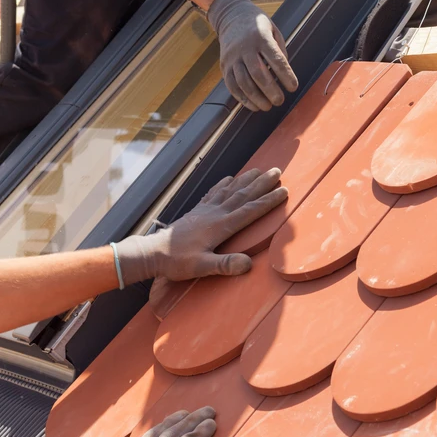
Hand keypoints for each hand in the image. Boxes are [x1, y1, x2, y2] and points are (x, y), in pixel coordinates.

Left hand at [115, 168, 287, 285]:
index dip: (268, 200)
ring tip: (259, 170)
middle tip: (277, 171)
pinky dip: (224, 184)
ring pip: (230, 190)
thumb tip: (248, 264)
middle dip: (262, 183)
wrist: (152, 252)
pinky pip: (214, 193)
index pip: (250, 210)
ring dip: (246, 180)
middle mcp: (215, 213)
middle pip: (243, 194)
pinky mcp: (197, 211)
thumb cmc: (177, 261)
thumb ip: (224, 265)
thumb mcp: (201, 267)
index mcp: (221, 225)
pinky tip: (229, 178)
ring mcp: (205, 210)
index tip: (284, 191)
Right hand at [208, 0, 298, 111]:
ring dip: (256, 98)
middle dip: (270, 90)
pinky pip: (232, 85)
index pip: (276, 59)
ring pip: (243, 82)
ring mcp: (232, 56)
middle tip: (280, 101)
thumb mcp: (273, 30)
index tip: (293, 87)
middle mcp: (245, 47)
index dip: (286, 75)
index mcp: (261, 37)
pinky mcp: (224, 65)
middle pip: (258, 73)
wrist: (231, 15)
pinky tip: (253, 105)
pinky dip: (243, 98)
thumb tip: (284, 75)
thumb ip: (280, 51)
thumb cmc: (258, 25)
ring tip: (267, 106)